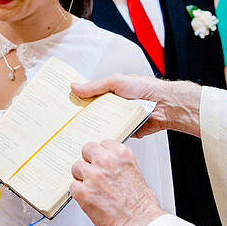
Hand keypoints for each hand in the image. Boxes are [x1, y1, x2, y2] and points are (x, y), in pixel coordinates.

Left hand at [70, 140, 165, 225]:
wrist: (140, 222)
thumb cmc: (140, 204)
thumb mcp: (135, 173)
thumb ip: (118, 165)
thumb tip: (107, 166)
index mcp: (121, 155)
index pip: (102, 144)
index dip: (100, 154)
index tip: (100, 161)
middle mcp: (106, 161)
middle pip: (87, 150)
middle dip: (89, 161)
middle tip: (93, 173)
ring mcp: (93, 176)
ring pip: (77, 168)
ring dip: (82, 177)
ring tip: (92, 189)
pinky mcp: (83, 192)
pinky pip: (73, 187)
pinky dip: (79, 193)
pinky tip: (90, 199)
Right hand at [71, 75, 201, 137]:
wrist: (165, 105)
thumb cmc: (144, 89)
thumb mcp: (116, 82)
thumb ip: (96, 86)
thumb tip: (74, 86)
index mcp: (109, 93)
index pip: (88, 98)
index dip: (76, 101)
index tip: (61, 107)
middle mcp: (113, 107)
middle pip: (92, 114)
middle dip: (80, 119)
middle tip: (62, 125)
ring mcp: (119, 120)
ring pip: (101, 126)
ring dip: (92, 129)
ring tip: (73, 136)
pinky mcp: (126, 131)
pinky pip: (113, 135)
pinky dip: (106, 138)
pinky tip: (93, 142)